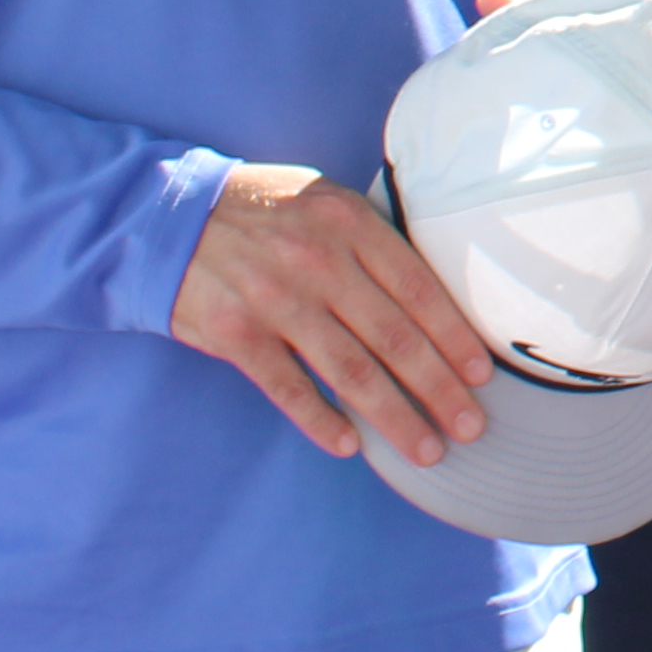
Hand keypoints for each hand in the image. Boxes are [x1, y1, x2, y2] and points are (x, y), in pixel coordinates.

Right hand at [171, 164, 500, 467]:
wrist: (170, 214)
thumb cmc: (264, 212)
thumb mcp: (325, 202)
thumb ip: (372, 242)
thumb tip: (436, 299)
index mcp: (349, 224)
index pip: (419, 289)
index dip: (454, 337)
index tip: (481, 375)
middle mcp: (317, 261)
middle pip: (394, 338)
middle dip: (439, 389)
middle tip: (471, 427)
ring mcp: (276, 300)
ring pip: (351, 371)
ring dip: (394, 417)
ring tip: (426, 449)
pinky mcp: (236, 334)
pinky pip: (289, 388)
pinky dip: (322, 420)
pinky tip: (351, 446)